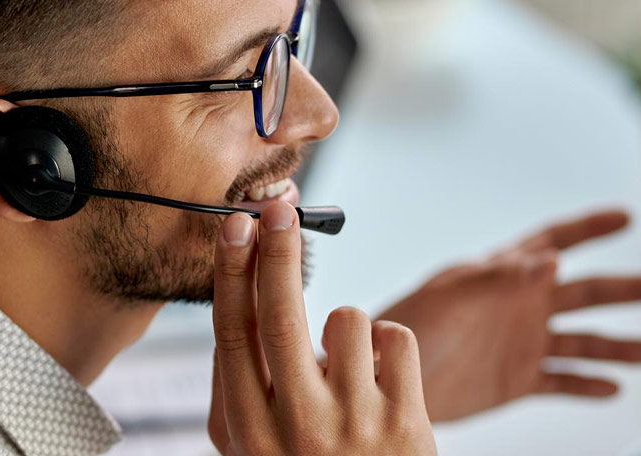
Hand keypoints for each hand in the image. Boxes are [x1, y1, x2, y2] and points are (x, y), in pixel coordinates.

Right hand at [209, 202, 436, 455]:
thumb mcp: (252, 451)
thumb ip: (234, 389)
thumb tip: (235, 304)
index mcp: (252, 430)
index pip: (233, 334)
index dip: (232, 272)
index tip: (236, 225)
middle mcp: (298, 427)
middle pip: (280, 315)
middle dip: (277, 251)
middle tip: (280, 208)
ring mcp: (356, 424)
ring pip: (348, 318)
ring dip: (347, 324)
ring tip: (350, 365)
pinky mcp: (408, 424)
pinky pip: (398, 337)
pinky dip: (390, 341)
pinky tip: (384, 376)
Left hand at [376, 210, 640, 421]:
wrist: (386, 378)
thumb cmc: (406, 327)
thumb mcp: (450, 296)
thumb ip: (498, 278)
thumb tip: (548, 259)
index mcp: (502, 275)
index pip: (553, 241)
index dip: (588, 228)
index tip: (625, 216)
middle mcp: (520, 306)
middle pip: (588, 292)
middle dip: (634, 289)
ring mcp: (521, 343)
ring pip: (584, 341)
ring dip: (621, 346)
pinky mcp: (516, 379)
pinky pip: (562, 381)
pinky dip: (588, 385)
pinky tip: (612, 388)